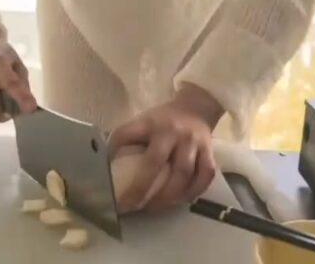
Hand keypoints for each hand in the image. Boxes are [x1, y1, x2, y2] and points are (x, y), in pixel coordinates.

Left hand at [108, 84, 223, 212]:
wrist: (196, 106)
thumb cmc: (163, 120)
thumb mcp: (143, 121)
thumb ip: (128, 137)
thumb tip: (105, 162)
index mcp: (150, 122)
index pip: (126, 134)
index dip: (112, 151)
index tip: (104, 174)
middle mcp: (172, 132)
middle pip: (155, 162)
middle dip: (140, 188)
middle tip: (129, 206)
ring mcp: (192, 142)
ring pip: (182, 174)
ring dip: (167, 196)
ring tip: (153, 208)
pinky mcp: (209, 152)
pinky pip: (204, 177)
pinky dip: (192, 193)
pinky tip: (179, 201)